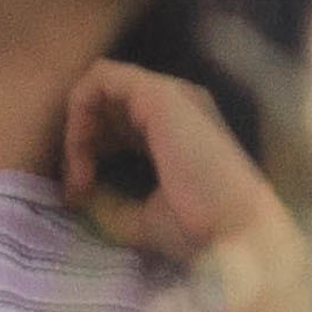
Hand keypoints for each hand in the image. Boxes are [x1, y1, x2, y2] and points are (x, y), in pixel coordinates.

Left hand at [62, 59, 283, 265]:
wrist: (236, 233)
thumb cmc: (200, 231)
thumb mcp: (144, 219)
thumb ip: (111, 204)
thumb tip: (79, 193)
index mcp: (175, 130)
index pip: (119, 124)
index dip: (90, 152)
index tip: (80, 196)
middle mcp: (174, 104)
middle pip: (107, 104)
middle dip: (80, 142)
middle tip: (75, 190)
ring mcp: (169, 93)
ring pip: (100, 88)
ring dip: (78, 129)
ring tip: (79, 177)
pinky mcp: (158, 93)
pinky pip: (101, 78)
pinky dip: (81, 109)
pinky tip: (81, 149)